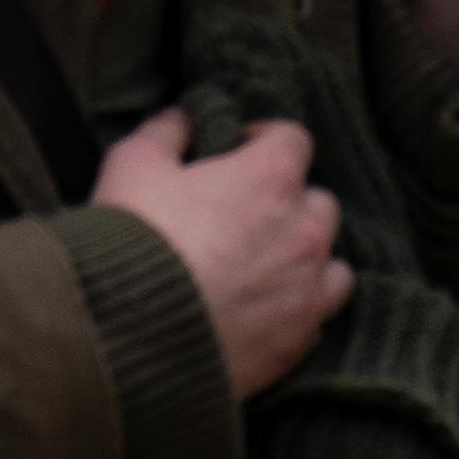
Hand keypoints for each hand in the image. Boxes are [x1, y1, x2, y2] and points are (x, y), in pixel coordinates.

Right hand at [97, 106, 349, 395]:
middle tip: (242, 219)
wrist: (126, 339)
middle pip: (318, 201)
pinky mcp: (300, 339)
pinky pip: (317, 315)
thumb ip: (166, 132)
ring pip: (331, 261)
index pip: (293, 139)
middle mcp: (304, 229)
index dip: (264, 142)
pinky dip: (297, 310)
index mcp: (271, 179)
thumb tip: (183, 119)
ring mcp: (308, 287)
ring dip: (304, 259)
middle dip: (287, 204)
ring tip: (261, 271)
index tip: (238, 153)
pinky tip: (261, 314)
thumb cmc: (131, 243)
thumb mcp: (132, 166)